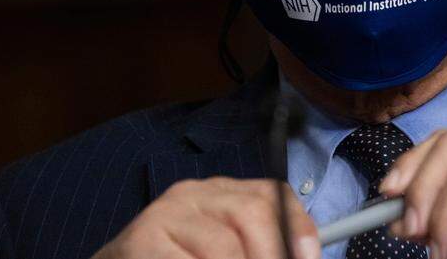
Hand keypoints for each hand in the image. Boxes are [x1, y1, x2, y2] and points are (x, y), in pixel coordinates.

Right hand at [93, 177, 319, 258]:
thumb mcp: (223, 251)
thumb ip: (256, 249)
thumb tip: (302, 258)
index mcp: (220, 193)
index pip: (273, 195)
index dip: (298, 228)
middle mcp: (195, 193)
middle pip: (254, 212)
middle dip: (271, 256)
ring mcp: (167, 213)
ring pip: (224, 246)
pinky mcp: (143, 239)